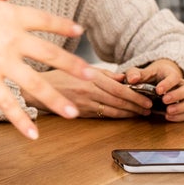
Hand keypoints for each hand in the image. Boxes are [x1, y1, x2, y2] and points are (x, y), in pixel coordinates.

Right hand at [0, 0, 97, 139]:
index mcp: (8, 15)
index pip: (45, 20)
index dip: (63, 27)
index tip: (78, 32)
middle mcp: (10, 38)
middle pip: (50, 54)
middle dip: (75, 66)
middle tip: (93, 76)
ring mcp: (0, 61)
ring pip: (36, 83)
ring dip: (57, 99)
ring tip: (74, 112)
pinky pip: (8, 104)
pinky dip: (22, 120)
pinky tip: (34, 135)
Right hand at [23, 68, 152, 118]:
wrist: (36, 88)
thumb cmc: (58, 76)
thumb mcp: (80, 68)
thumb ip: (104, 74)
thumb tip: (123, 78)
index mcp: (90, 78)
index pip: (119, 88)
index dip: (135, 95)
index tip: (147, 99)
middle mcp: (88, 91)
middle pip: (118, 100)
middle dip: (135, 106)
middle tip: (148, 109)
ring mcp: (84, 103)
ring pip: (112, 110)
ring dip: (128, 113)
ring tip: (139, 114)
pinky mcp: (80, 113)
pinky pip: (102, 116)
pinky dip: (115, 116)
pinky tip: (123, 116)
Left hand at [122, 59, 183, 120]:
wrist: (157, 82)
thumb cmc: (149, 77)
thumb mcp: (141, 73)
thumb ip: (134, 74)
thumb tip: (133, 80)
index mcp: (171, 73)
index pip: (175, 76)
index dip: (168, 83)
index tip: (158, 90)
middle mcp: (183, 84)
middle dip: (179, 95)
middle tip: (165, 101)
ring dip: (182, 107)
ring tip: (168, 112)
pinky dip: (181, 116)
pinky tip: (168, 117)